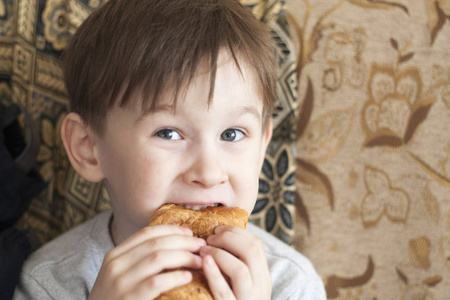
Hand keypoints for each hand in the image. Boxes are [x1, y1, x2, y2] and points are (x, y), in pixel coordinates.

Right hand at [88, 225, 205, 298]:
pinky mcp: (128, 298)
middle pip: (156, 243)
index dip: (171, 230)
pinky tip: (187, 277)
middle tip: (200, 245)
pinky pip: (156, 282)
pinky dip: (175, 277)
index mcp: (115, 255)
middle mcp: (115, 265)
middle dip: (183, 241)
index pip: (146, 233)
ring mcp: (120, 283)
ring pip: (158, 258)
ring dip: (184, 257)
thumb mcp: (119, 276)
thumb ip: (138, 260)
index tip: (189, 232)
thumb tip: (171, 245)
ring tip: (199, 260)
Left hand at [199, 226, 270, 299]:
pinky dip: (213, 274)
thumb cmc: (238, 299)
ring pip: (240, 270)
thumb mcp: (247, 284)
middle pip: (250, 252)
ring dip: (219, 254)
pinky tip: (205, 263)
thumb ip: (239, 264)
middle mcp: (260, 286)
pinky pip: (223, 291)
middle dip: (228, 238)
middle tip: (210, 238)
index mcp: (263, 276)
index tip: (218, 229)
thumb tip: (221, 239)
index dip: (237, 232)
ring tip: (204, 251)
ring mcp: (248, 299)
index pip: (256, 245)